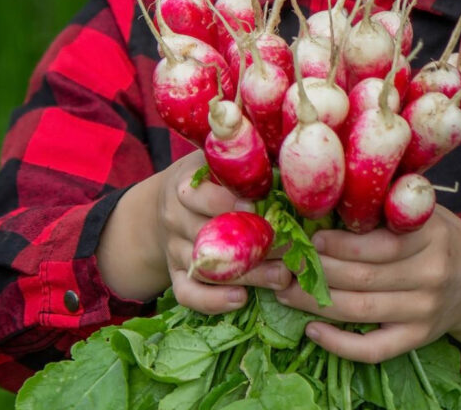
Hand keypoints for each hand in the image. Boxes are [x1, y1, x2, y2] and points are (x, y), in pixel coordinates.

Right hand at [157, 153, 291, 314]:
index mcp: (184, 185)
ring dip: (247, 275)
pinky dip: (212, 301)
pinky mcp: (176, 274)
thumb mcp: (219, 161)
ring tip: (282, 277)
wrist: (169, 205)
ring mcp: (174, 249)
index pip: (200, 196)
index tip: (258, 205)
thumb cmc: (209, 179)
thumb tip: (291, 158)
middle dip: (253, 244)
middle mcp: (174, 217)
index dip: (229, 201)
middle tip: (291, 249)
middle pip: (209, 236)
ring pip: (205, 268)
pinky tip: (241, 299)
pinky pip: (188, 294)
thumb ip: (245, 160)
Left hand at [272, 206, 460, 364]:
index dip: (337, 244)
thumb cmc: (435, 236)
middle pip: (361, 278)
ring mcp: (424, 311)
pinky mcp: (417, 339)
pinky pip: (375, 349)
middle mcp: (431, 274)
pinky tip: (312, 331)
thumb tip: (325, 182)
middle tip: (279, 264)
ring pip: (360, 310)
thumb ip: (384, 200)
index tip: (304, 237)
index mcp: (430, 236)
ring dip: (314, 303)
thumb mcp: (421, 210)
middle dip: (314, 271)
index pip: (378, 244)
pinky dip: (340, 344)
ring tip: (282, 291)